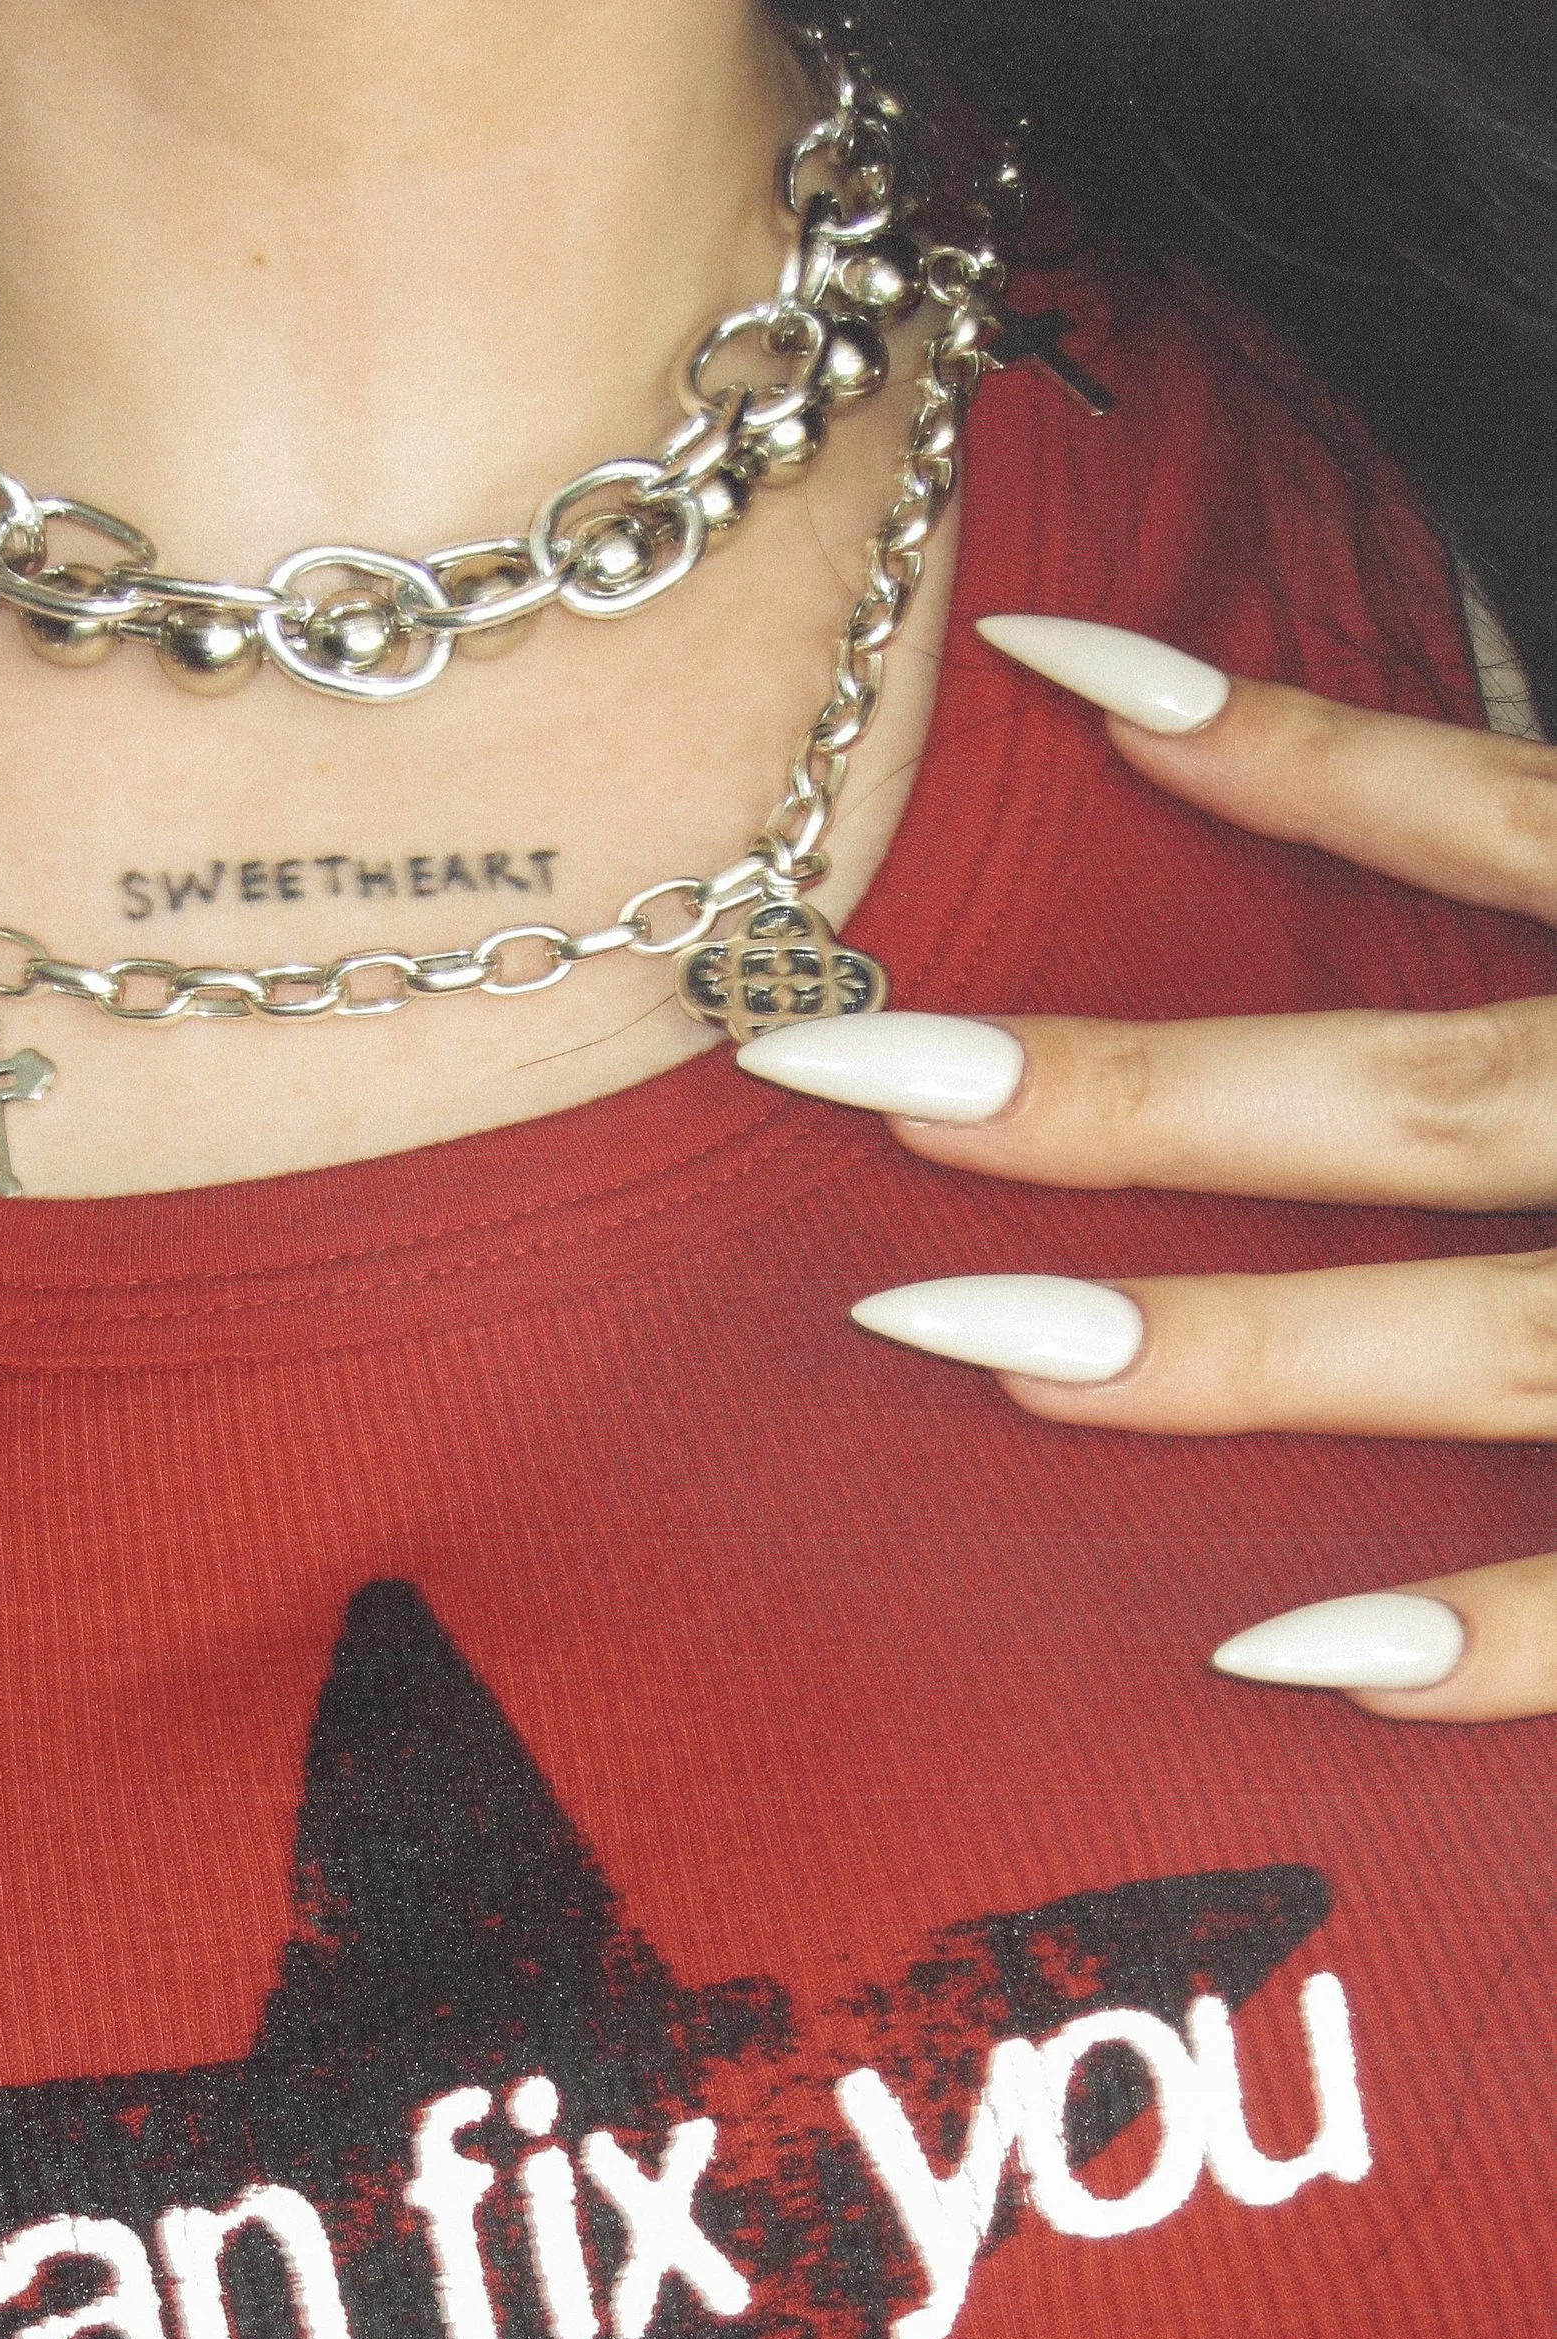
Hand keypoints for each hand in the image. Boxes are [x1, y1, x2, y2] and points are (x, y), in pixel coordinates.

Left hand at [737, 616, 1556, 1723]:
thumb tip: (1280, 725)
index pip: (1499, 824)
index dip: (1291, 752)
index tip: (1042, 670)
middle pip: (1409, 1103)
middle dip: (1138, 1101)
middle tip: (855, 1078)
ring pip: (1485, 1338)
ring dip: (1244, 1353)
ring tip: (987, 1350)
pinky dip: (1487, 1633)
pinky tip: (1289, 1660)